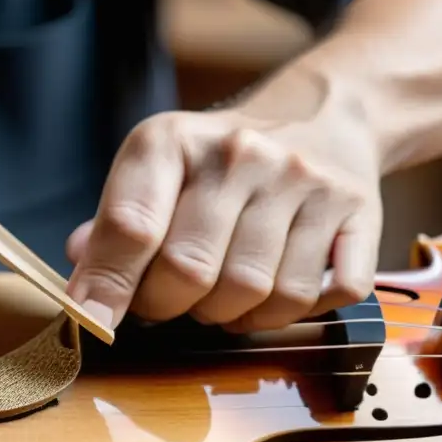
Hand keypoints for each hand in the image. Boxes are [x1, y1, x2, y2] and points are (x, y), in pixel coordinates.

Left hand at [65, 105, 382, 332]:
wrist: (323, 119)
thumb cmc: (221, 165)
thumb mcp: (158, 173)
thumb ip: (115, 229)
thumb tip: (83, 293)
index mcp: (175, 140)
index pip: (131, 226)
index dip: (108, 286)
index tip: (96, 322)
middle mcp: (241, 153)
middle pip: (191, 271)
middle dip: (169, 306)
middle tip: (171, 303)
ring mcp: (305, 181)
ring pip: (255, 294)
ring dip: (231, 315)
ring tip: (223, 293)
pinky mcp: (358, 211)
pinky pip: (316, 298)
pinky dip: (291, 314)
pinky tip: (275, 291)